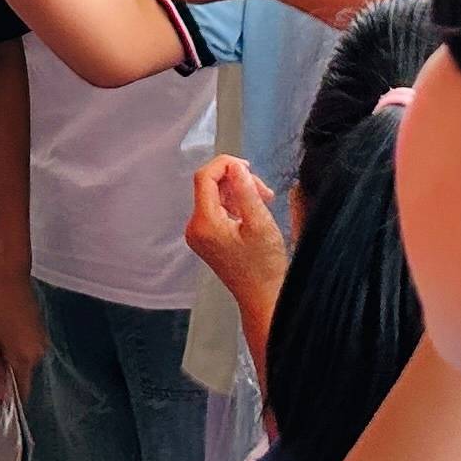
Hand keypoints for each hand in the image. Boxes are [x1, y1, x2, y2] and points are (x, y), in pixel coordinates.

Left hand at [0, 265, 47, 396]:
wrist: (10, 279)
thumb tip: (0, 397)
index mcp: (25, 358)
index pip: (23, 390)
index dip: (12, 397)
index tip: (2, 402)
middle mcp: (39, 353)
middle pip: (24, 374)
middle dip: (9, 372)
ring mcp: (43, 341)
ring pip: (26, 360)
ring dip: (13, 357)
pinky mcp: (42, 331)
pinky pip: (30, 347)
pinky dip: (19, 345)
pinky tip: (7, 331)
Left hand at [183, 157, 287, 324]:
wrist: (262, 296)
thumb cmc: (263, 267)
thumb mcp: (260, 223)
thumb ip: (246, 190)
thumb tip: (236, 167)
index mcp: (204, 223)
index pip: (204, 177)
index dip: (225, 165)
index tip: (247, 166)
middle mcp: (196, 228)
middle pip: (211, 185)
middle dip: (238, 181)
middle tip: (264, 192)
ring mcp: (200, 234)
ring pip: (216, 196)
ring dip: (239, 193)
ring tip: (263, 203)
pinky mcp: (207, 238)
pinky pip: (218, 209)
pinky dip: (236, 205)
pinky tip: (253, 214)